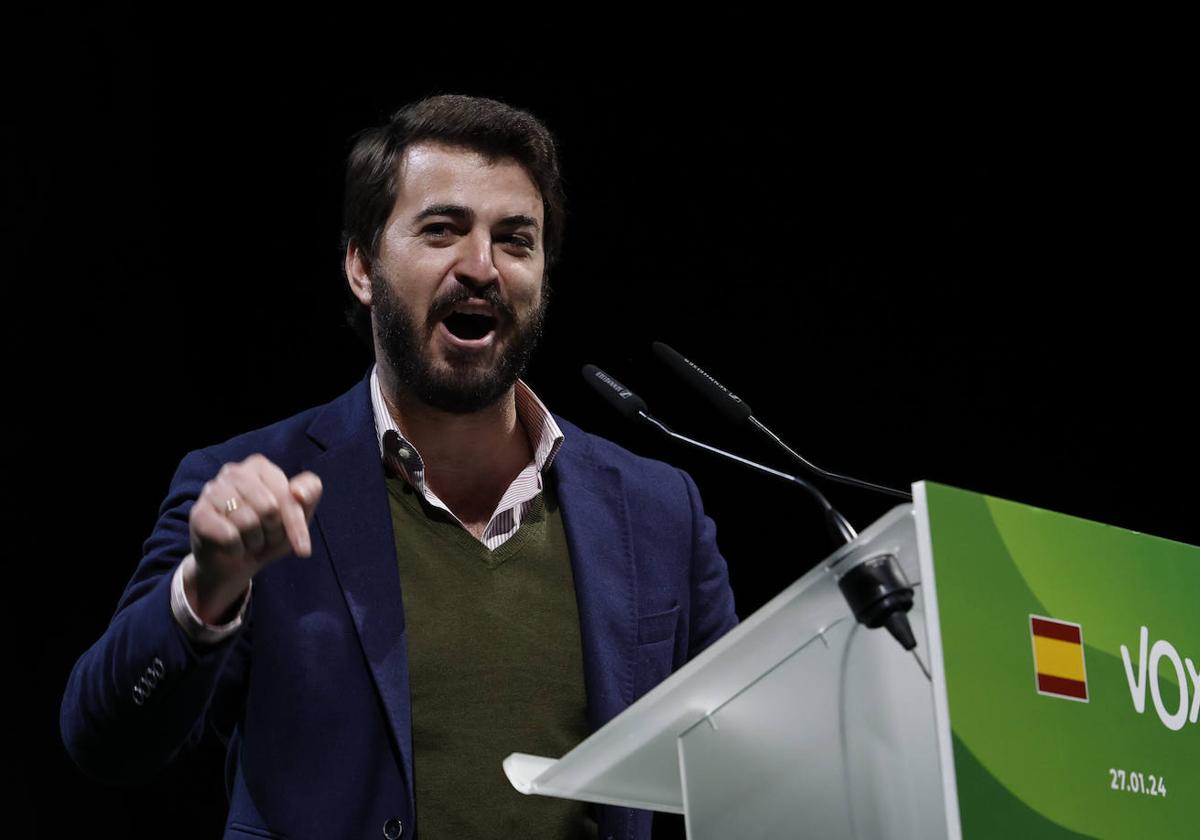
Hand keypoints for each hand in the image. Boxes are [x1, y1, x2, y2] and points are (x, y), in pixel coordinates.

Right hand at [184, 454, 322, 622]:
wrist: (234, 563)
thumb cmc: (268, 533)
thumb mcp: (298, 516)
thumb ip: (309, 493)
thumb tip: (297, 492)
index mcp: (260, 466)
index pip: (289, 495)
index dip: (296, 525)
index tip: (303, 549)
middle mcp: (234, 471)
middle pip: (269, 508)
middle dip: (273, 532)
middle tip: (265, 537)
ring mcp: (212, 490)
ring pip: (248, 522)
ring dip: (254, 541)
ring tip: (249, 541)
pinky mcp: (198, 513)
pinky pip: (229, 535)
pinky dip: (237, 549)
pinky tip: (233, 548)